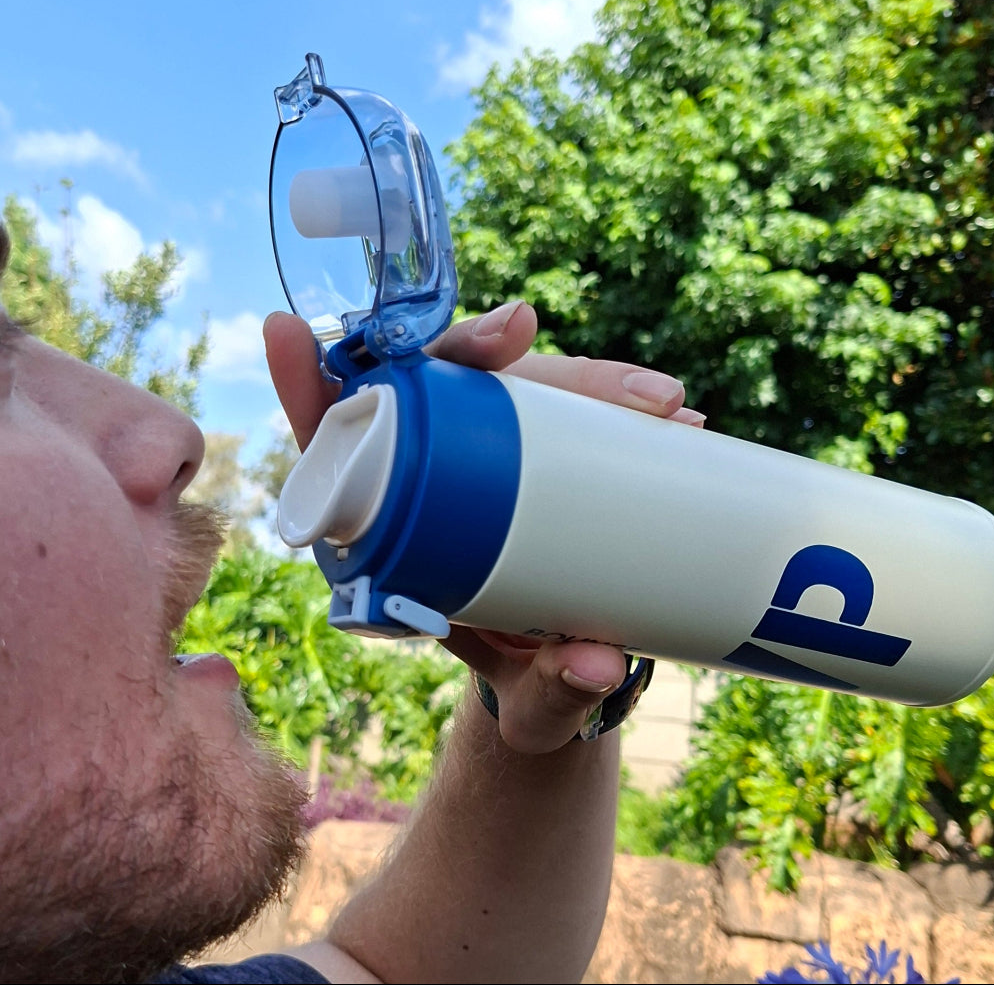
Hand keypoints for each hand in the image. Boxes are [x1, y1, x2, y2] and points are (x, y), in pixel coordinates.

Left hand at [263, 301, 702, 753]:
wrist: (563, 678)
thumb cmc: (522, 691)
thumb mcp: (530, 703)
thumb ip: (554, 694)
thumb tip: (598, 663)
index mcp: (392, 537)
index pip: (333, 448)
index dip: (304, 385)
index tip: (286, 332)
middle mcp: (437, 484)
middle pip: (431, 390)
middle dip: (471, 347)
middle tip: (519, 333)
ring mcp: (495, 461)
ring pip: (515, 386)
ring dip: (578, 376)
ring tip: (654, 401)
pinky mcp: (545, 456)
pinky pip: (567, 408)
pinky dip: (613, 401)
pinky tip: (663, 410)